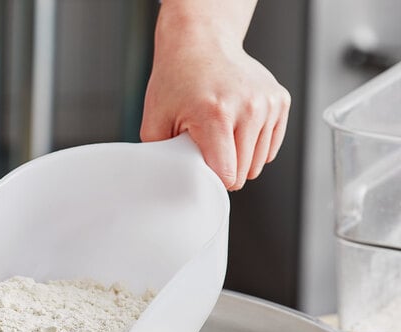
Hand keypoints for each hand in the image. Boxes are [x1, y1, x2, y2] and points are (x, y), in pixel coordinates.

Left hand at [140, 1, 290, 190]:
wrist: (202, 43)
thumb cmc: (177, 80)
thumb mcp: (155, 121)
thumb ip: (163, 158)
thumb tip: (170, 184)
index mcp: (216, 115)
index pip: (227, 174)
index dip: (213, 181)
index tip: (202, 171)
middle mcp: (249, 107)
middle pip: (244, 172)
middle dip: (225, 170)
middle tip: (207, 147)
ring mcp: (268, 103)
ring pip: (259, 163)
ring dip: (240, 158)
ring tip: (222, 135)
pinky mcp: (280, 101)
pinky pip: (270, 147)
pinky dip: (254, 146)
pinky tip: (237, 129)